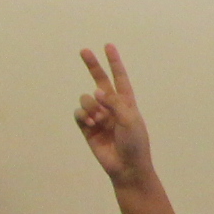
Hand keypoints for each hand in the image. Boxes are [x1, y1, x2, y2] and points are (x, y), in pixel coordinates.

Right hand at [75, 44, 152, 188]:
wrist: (126, 167)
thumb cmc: (134, 144)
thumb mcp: (129, 119)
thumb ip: (114, 102)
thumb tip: (97, 91)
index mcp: (126, 103)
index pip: (120, 78)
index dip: (114, 63)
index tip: (108, 46)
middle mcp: (111, 107)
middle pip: (100, 81)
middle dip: (92, 66)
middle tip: (84, 51)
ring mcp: (99, 117)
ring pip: (87, 99)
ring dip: (90, 106)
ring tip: (98, 119)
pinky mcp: (88, 128)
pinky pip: (79, 114)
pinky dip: (83, 115)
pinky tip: (90, 124)